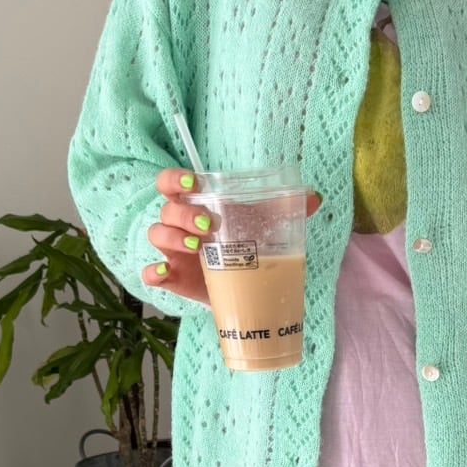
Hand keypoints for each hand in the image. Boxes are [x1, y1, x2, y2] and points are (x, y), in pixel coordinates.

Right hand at [142, 170, 322, 306]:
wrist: (240, 286)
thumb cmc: (243, 246)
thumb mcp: (261, 226)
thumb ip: (283, 211)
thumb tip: (314, 197)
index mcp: (195, 206)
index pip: (172, 184)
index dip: (175, 180)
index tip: (193, 184)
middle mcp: (179, 226)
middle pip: (167, 210)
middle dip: (183, 214)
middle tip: (208, 225)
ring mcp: (173, 252)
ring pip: (157, 235)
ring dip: (172, 238)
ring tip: (197, 246)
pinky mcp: (174, 278)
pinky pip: (152, 273)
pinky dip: (155, 272)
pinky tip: (166, 272)